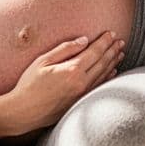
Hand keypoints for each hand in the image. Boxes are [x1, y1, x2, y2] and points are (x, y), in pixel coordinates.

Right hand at [7, 31, 124, 132]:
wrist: (24, 112)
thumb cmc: (29, 85)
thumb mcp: (43, 61)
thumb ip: (65, 49)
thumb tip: (84, 40)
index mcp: (72, 70)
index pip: (94, 51)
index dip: (104, 41)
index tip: (111, 33)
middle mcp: (81, 83)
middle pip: (102, 62)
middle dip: (112, 50)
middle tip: (120, 40)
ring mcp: (82, 94)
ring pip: (104, 74)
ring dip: (113, 62)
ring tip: (120, 52)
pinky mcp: (81, 102)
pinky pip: (99, 86)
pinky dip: (108, 77)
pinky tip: (113, 71)